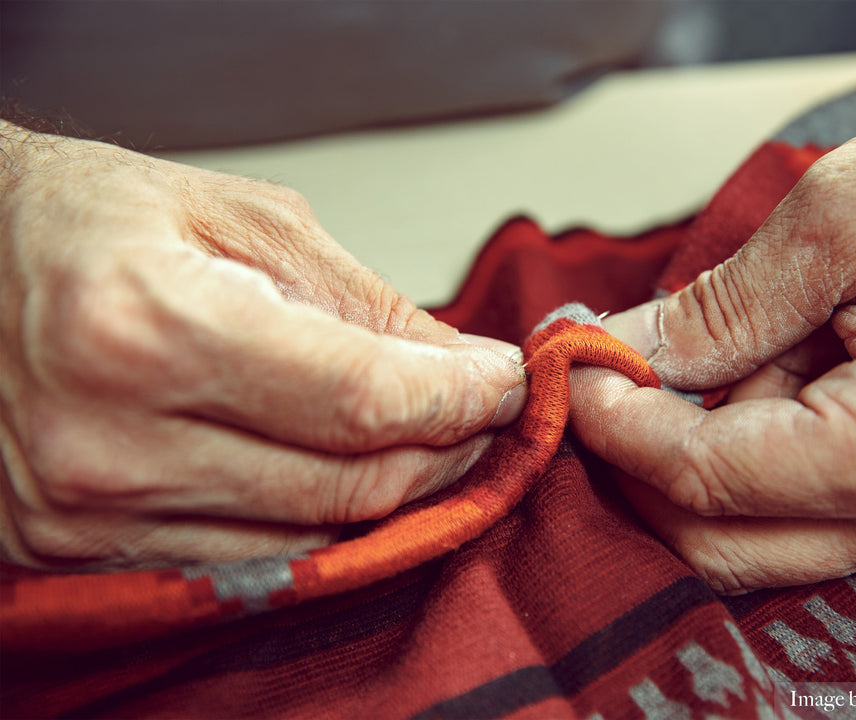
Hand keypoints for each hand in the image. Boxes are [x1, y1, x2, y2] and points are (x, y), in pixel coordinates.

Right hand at [0, 122, 525, 568]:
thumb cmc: (83, 221)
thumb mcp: (238, 219)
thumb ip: (362, 302)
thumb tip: (462, 362)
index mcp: (148, 326)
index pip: (362, 401)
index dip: (460, 399)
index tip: (509, 381)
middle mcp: (111, 440)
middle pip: (350, 485)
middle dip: (447, 448)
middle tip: (484, 407)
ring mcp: (91, 512)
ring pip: (312, 535)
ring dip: (396, 489)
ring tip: (425, 431)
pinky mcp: (84, 549)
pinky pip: (251, 558)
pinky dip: (321, 521)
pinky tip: (347, 470)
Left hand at [570, 70, 855, 592]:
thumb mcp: (850, 214)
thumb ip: (728, 304)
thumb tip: (630, 355)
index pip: (712, 480)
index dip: (619, 428)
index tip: (573, 370)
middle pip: (720, 541)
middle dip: (640, 460)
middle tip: (604, 371)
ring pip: (749, 528)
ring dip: (697, 443)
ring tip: (735, 330)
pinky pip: (793, 500)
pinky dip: (747, 438)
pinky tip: (773, 356)